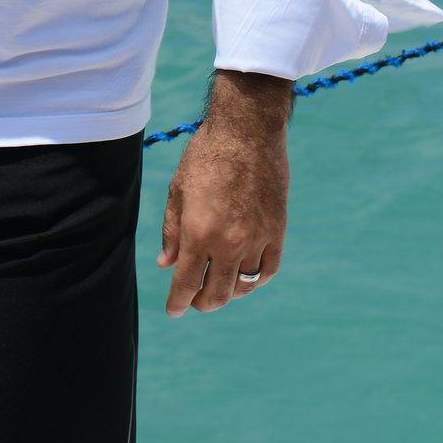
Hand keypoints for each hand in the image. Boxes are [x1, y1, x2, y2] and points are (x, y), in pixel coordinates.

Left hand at [157, 70, 290, 316]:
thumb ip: (172, 231)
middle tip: (193, 301)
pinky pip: (267, 270)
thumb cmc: (206, 157)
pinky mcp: (277, 231)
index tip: (173, 310)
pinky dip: (254, 280)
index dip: (178, 302)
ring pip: (243, 286)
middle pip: (217, 293)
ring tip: (217, 288)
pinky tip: (243, 277)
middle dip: (201, 302)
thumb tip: (166, 264)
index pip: (187, 283)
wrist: (247, 132)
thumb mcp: (178, 191)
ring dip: (227, 293)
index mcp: (200, 232)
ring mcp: (257, 239)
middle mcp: (229, 242)